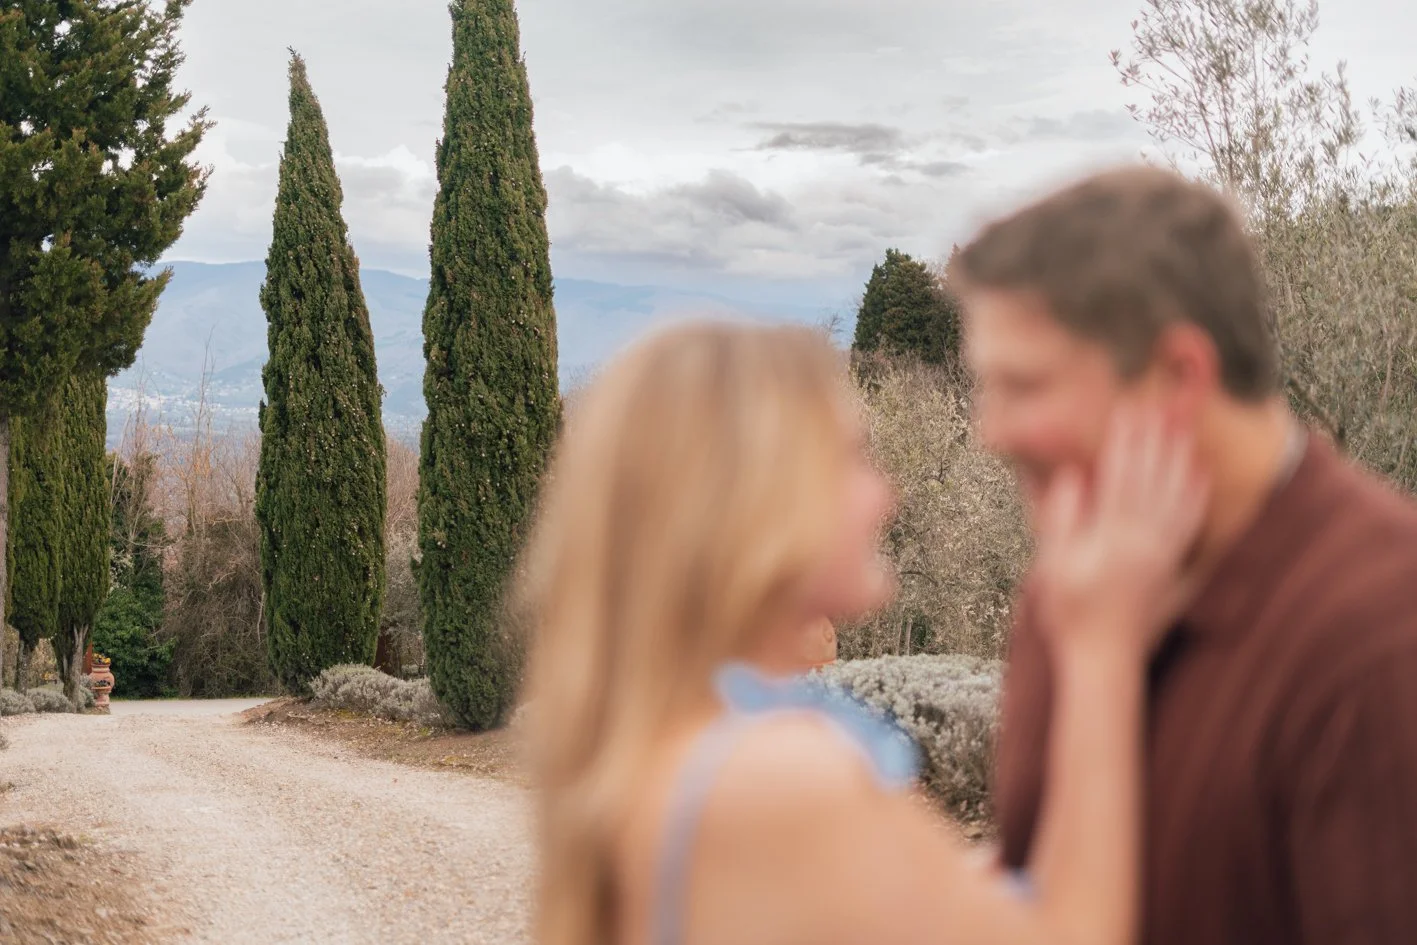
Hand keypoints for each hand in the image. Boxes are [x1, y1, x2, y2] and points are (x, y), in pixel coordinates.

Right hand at [1033, 405, 1208, 660]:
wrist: (1103, 658)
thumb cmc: (1070, 613)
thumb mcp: (1053, 565)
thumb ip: (1062, 518)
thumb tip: (1071, 477)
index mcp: (1111, 536)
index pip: (1120, 475)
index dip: (1126, 440)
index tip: (1128, 410)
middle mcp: (1143, 540)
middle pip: (1153, 479)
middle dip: (1155, 440)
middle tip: (1160, 406)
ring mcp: (1162, 554)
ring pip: (1176, 496)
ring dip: (1179, 460)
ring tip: (1182, 430)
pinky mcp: (1172, 567)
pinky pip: (1189, 524)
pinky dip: (1196, 496)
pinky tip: (1200, 476)